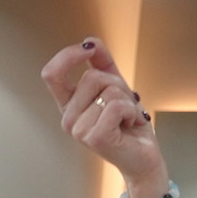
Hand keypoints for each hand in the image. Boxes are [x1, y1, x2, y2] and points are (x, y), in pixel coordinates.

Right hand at [40, 39, 162, 183]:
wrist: (144, 156)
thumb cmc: (129, 125)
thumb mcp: (116, 87)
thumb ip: (102, 63)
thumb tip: (90, 41)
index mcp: (68, 105)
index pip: (52, 74)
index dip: (68, 56)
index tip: (88, 49)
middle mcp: (68, 119)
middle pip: (91, 77)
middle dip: (117, 85)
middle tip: (124, 106)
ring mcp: (79, 131)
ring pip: (108, 91)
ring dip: (127, 101)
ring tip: (127, 118)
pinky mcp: (95, 138)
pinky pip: (116, 105)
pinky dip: (131, 111)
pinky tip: (130, 125)